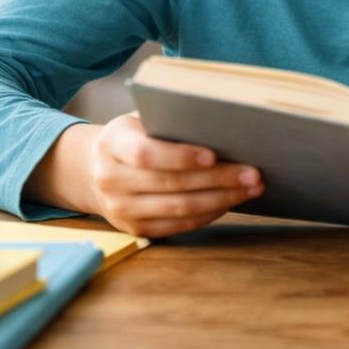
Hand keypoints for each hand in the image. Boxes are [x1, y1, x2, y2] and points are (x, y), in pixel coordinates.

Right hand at [74, 113, 263, 236]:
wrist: (96, 169)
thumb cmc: (134, 136)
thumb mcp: (141, 120)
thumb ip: (169, 122)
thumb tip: (223, 127)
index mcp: (112, 144)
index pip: (145, 154)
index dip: (180, 156)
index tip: (213, 155)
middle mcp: (111, 180)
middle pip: (171, 183)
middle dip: (218, 179)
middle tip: (252, 173)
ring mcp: (121, 209)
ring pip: (179, 208)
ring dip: (221, 199)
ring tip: (251, 188)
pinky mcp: (135, 229)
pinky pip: (178, 225)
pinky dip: (208, 214)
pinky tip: (230, 202)